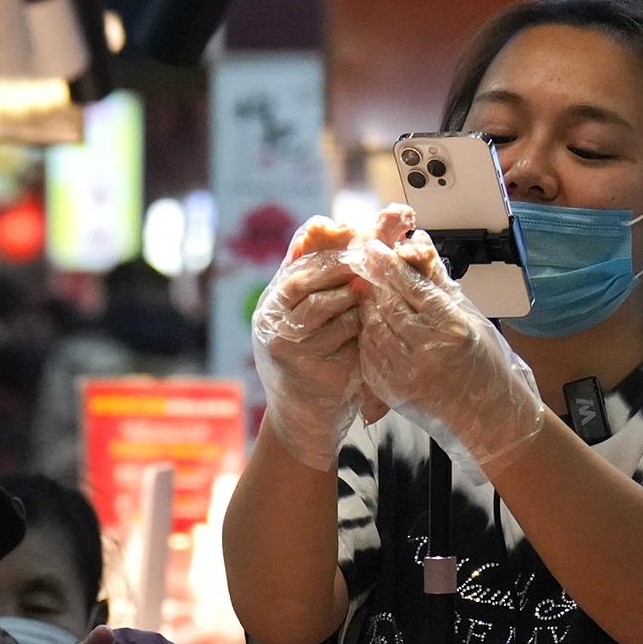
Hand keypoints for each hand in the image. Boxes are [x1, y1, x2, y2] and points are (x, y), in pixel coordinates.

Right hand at [248, 223, 368, 468]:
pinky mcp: (315, 373)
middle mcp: (273, 328)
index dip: (328, 258)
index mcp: (270, 309)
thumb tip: (319, 225)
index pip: (297, 272)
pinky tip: (371, 330)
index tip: (356, 247)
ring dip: (356, 302)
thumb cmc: (305, 357)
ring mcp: (292, 352)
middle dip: (343, 274)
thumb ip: (308, 272)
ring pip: (333, 311)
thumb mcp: (297, 315)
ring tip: (368, 299)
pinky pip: (348, 340)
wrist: (301, 418)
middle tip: (368, 267)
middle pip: (311, 287)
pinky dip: (362, 330)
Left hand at [352, 209, 551, 469]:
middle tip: (363, 262)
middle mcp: (427, 351)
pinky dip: (368, 332)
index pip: (412, 288)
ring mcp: (405, 373)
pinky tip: (373, 322)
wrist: (485, 415)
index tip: (374, 247)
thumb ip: (438, 279)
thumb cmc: (483, 361)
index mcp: (452, 329)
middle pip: (388, 305)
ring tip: (369, 291)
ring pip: (373, 327)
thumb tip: (419, 240)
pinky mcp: (390, 388)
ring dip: (368, 306)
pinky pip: (369, 351)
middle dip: (374, 282)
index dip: (391, 265)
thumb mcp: (469, 315)